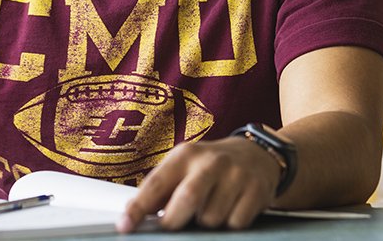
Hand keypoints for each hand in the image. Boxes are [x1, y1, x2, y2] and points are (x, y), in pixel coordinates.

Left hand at [118, 137, 281, 231]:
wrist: (255, 155)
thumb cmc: (209, 167)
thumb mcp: (183, 167)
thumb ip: (161, 189)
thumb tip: (133, 216)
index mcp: (185, 155)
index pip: (156, 183)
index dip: (139, 207)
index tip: (126, 226)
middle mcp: (211, 162)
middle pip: (187, 198)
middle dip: (174, 220)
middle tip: (171, 227)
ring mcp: (236, 175)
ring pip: (212, 218)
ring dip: (206, 223)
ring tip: (208, 209)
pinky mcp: (256, 191)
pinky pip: (236, 223)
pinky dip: (229, 224)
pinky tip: (230, 209)